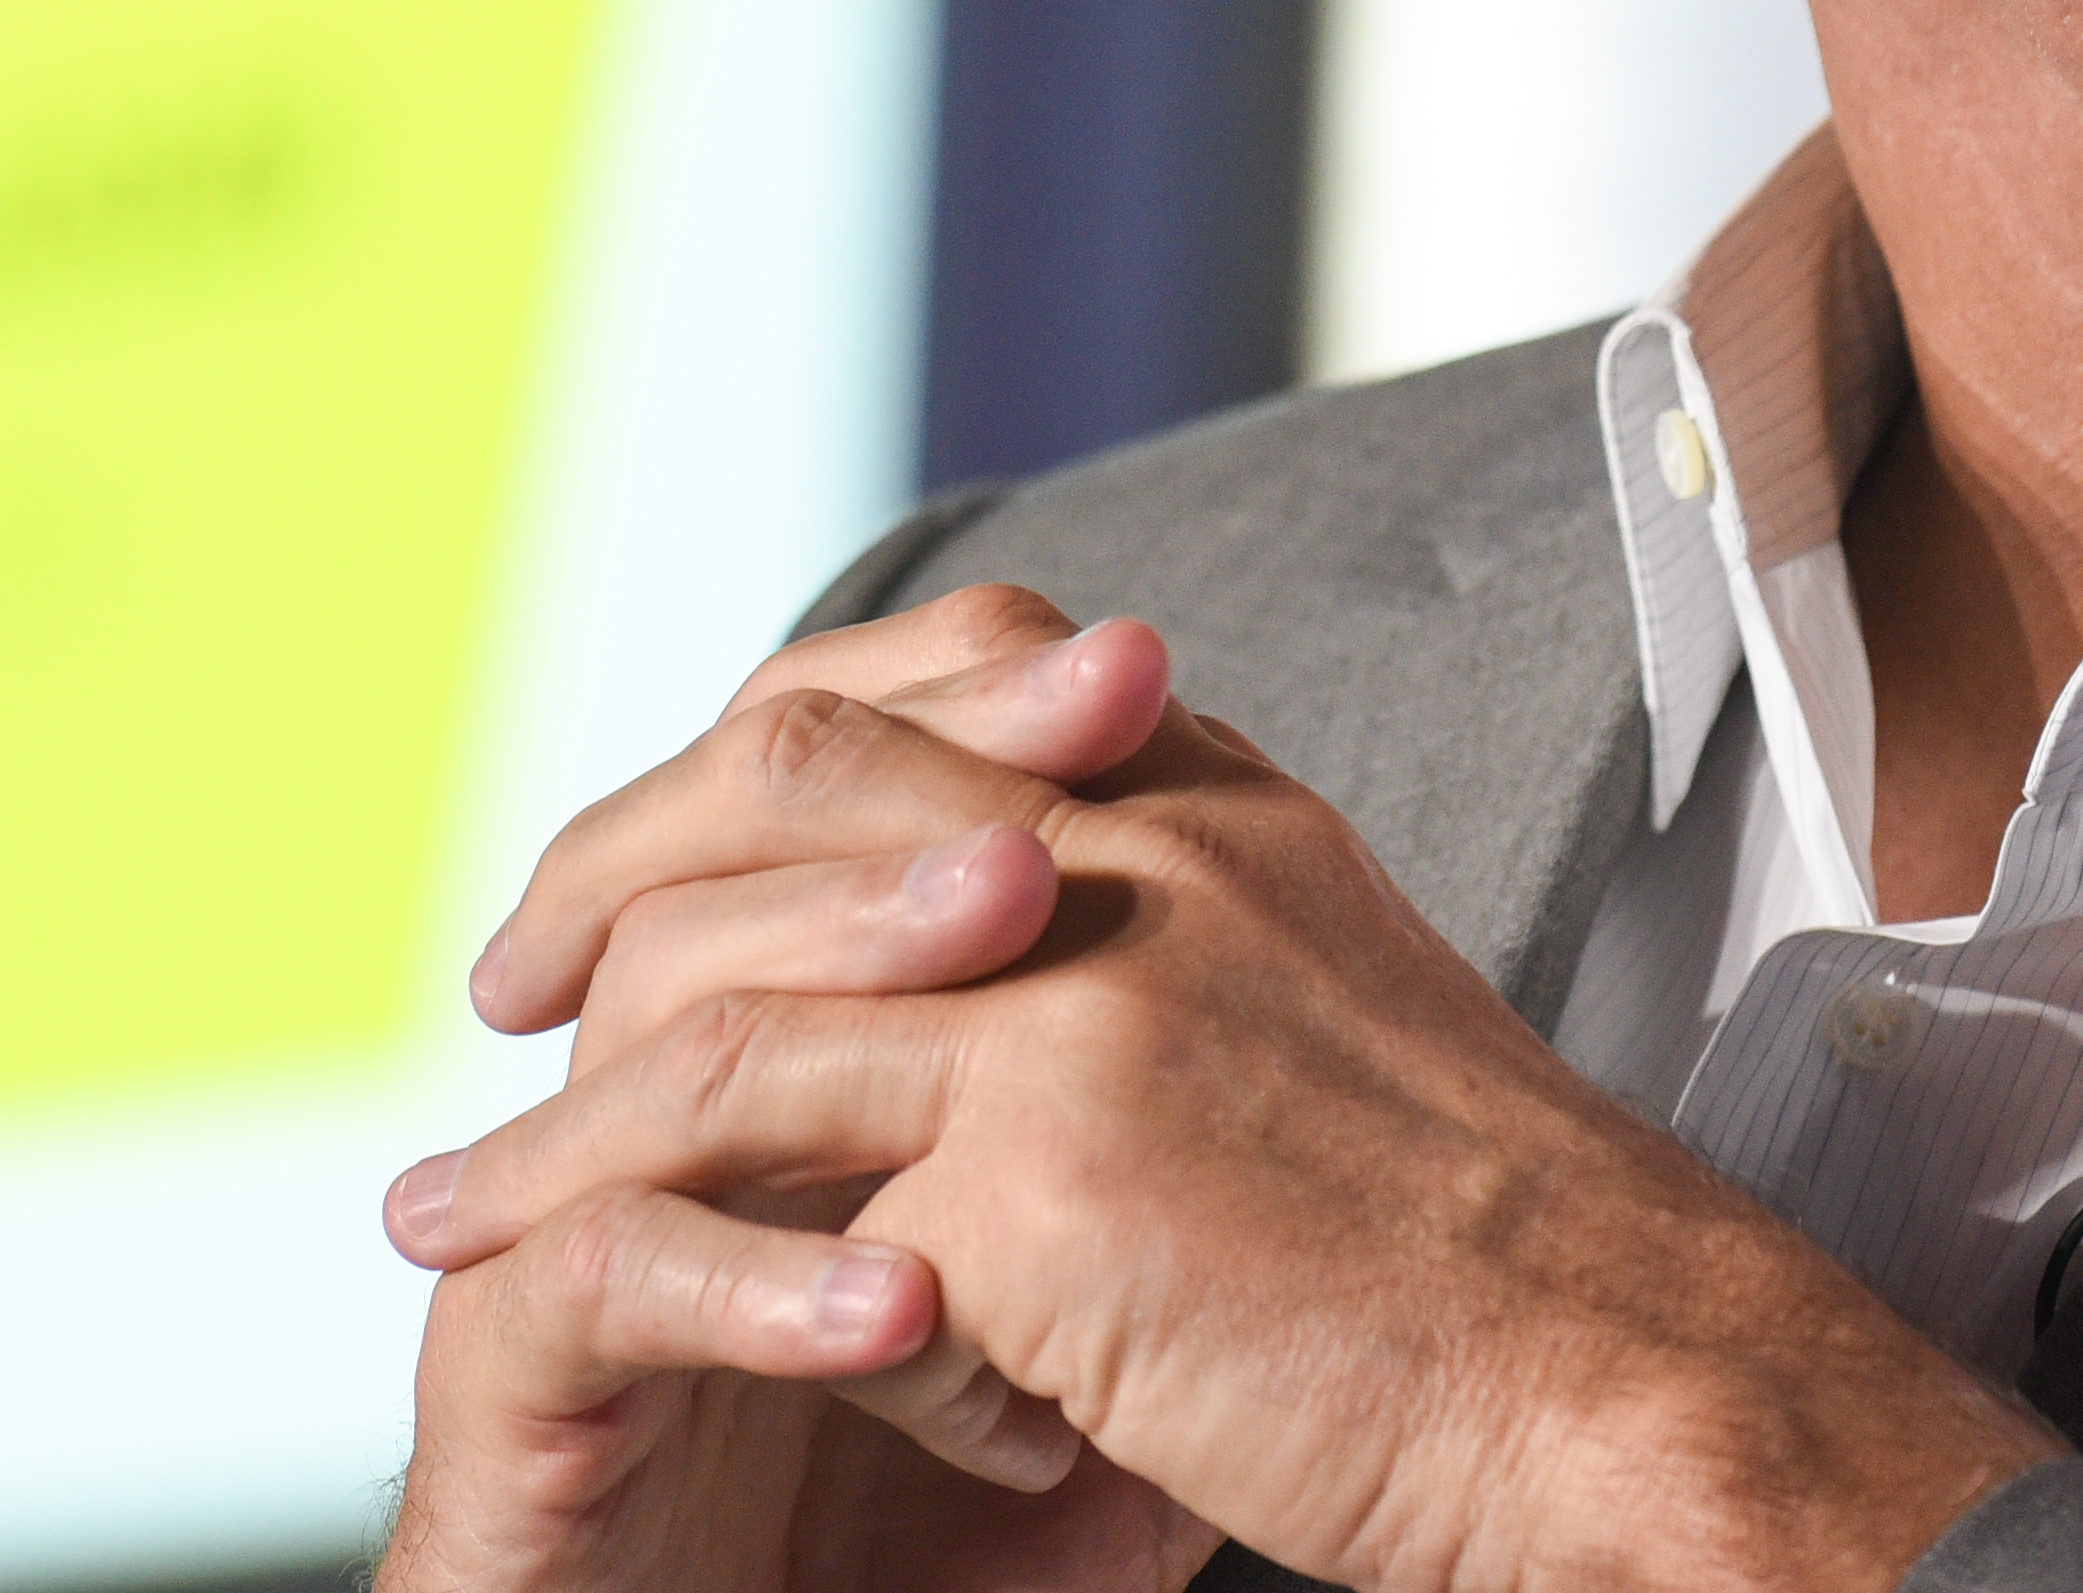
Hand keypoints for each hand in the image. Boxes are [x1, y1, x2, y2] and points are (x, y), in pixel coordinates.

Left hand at [402, 591, 2060, 1592]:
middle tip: (509, 977)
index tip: (659, 858)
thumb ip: (1177, 957)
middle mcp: (1141, 854)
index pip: (931, 691)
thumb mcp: (1331, 1030)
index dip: (760, 759)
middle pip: (788, 771)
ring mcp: (1081, 1001)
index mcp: (1214, 806)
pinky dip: (620, 1237)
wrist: (1633, 1391)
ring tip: (450, 1195)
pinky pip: (752, 1184)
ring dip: (559, 1098)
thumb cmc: (1500, 1271)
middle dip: (613, 865)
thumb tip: (1005, 980)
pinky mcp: (1040, 1178)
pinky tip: (537, 1294)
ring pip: (730, 986)